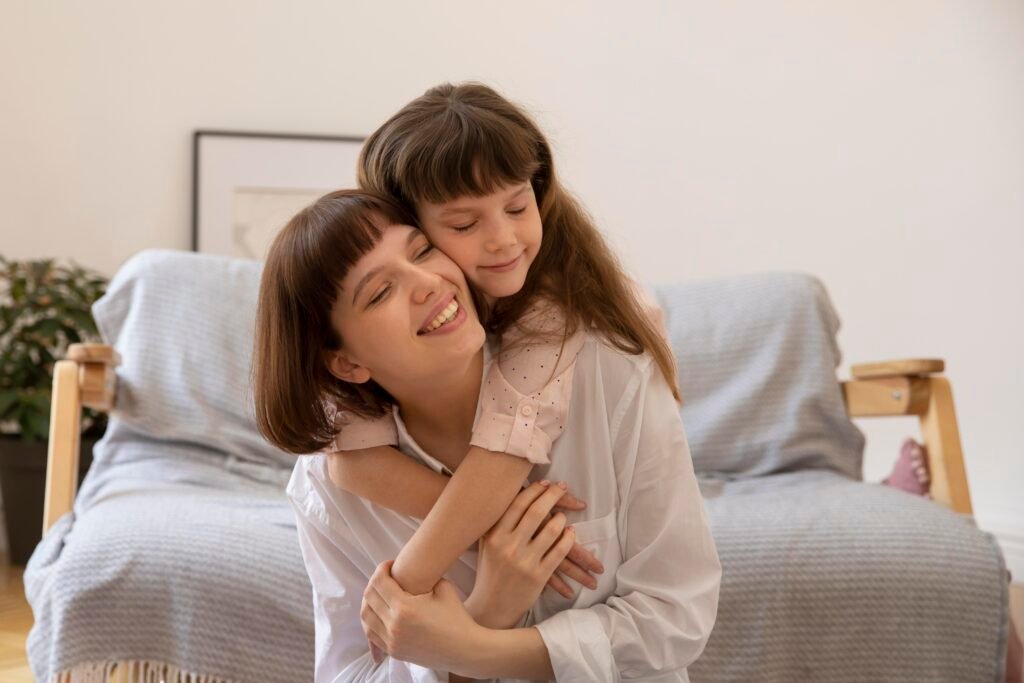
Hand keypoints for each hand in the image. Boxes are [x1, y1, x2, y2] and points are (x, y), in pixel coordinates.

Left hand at [361, 560, 483, 671]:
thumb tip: (411, 569)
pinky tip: (380, 612)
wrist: (464, 650)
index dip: (382, 568)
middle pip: (369, 597)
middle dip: (374, 582)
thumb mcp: (443, 587)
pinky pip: (372, 634)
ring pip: (366, 617)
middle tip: (385, 577)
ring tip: (381, 594)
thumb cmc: (457, 617)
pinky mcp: (394, 651)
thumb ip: (424, 576)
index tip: (390, 564)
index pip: (379, 582)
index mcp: (405, 607)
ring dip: (370, 601)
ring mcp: (392, 641)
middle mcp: (394, 625)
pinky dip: (371, 620)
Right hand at [464, 480, 601, 628]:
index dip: (534, 489)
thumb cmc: (489, 570)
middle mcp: (508, 546)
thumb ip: (497, 521)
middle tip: (562, 487)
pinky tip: (571, 533)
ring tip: (563, 516)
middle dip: (553, 495)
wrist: (490, 606)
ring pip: (551, 531)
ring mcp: (524, 562)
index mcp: (494, 535)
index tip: (546, 482)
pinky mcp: (538, 576)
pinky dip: (569, 539)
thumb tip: (517, 494)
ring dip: (561, 519)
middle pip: (536, 512)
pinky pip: (559, 552)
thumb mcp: (487, 544)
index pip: (518, 503)